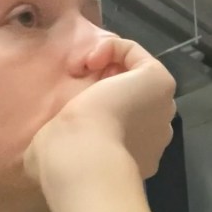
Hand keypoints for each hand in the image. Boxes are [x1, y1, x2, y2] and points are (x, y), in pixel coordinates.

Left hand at [24, 36, 176, 191]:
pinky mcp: (159, 81)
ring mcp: (161, 107)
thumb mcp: (56, 155)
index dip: (99, 105)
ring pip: (136, 75)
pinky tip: (90, 60)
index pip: (122, 121)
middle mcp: (155, 133)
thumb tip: (51, 146)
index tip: (73, 104)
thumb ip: (63, 147)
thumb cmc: (67, 163)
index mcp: (134, 155)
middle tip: (82, 86)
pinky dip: (112, 48)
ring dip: (109, 66)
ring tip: (85, 70)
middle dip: (109, 84)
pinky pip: (135, 53)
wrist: (84, 159)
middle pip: (133, 97)